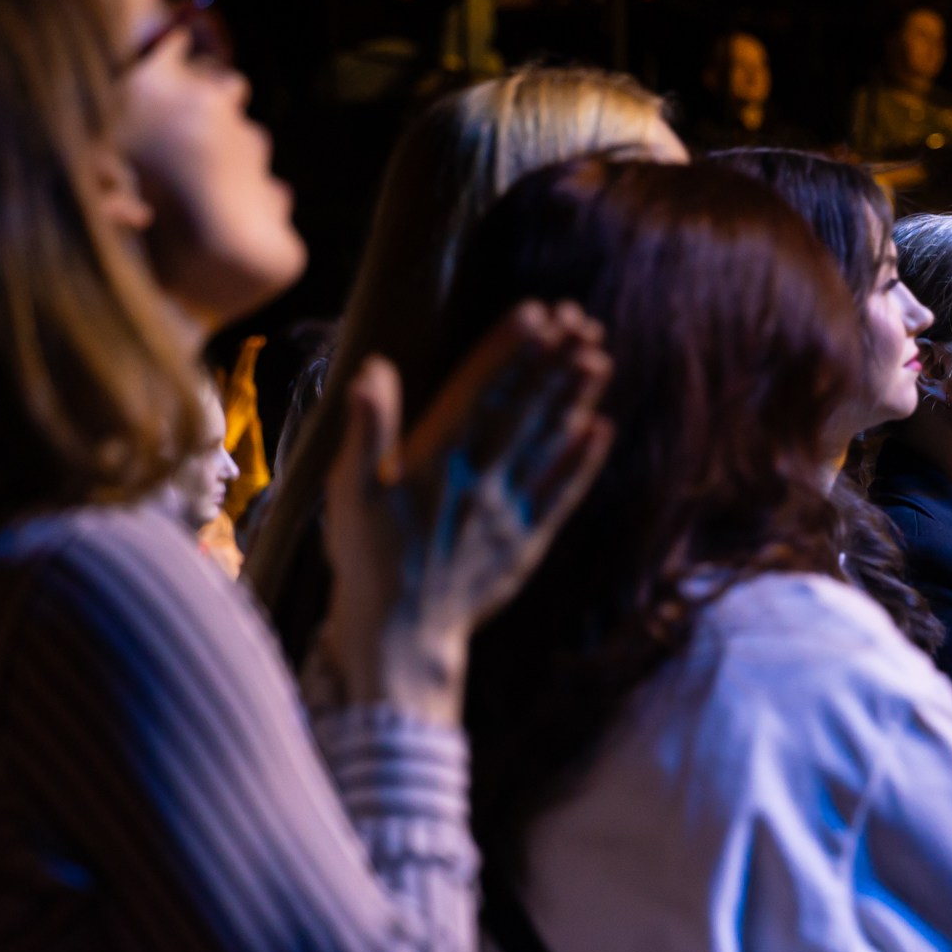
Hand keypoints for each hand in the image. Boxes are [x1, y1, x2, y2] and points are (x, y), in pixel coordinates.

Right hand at [322, 303, 613, 718]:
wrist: (402, 640)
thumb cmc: (368, 562)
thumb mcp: (350, 493)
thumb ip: (366, 429)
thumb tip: (373, 368)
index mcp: (437, 460)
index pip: (481, 391)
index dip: (510, 349)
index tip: (537, 312)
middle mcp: (481, 479)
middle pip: (525, 409)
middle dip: (554, 362)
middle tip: (581, 320)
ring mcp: (509, 512)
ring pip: (550, 445)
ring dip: (576, 400)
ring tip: (600, 359)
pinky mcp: (526, 544)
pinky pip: (561, 495)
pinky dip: (583, 462)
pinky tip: (601, 430)